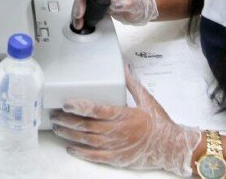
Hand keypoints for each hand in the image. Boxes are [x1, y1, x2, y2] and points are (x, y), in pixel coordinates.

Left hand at [51, 67, 201, 174]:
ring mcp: (116, 147)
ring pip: (87, 141)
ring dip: (70, 134)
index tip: (66, 103)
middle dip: (68, 120)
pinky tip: (70, 148)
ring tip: (58, 127)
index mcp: (124, 115)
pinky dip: (81, 152)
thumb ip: (132, 84)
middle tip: (54, 114)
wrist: (171, 147)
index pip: (97, 110)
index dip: (80, 106)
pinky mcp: (116, 158)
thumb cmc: (159, 124)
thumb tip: (123, 68)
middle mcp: (118, 132)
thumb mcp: (147, 99)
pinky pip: (95, 156)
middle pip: (87, 126)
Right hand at [71, 0, 157, 29]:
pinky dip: (80, 14)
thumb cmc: (138, 4)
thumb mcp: (135, 4)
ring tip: (78, 20)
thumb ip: (127, 2)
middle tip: (80, 13)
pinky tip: (79, 21)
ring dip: (77, 9)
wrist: (139, 11)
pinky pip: (84, 7)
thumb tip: (115, 2)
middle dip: (80, 1)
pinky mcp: (96, 5)